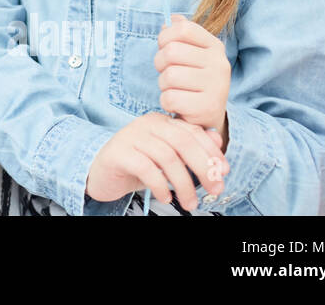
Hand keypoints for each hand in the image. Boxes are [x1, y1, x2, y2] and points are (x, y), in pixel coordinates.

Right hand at [85, 112, 229, 210]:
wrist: (101, 173)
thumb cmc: (137, 166)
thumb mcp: (167, 158)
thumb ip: (190, 147)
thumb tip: (217, 139)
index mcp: (160, 122)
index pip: (192, 131)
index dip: (211, 151)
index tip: (224, 172)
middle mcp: (146, 124)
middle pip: (183, 142)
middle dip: (203, 168)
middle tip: (215, 190)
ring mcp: (130, 136)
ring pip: (167, 157)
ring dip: (184, 184)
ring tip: (190, 203)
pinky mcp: (118, 153)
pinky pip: (146, 168)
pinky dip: (160, 185)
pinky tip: (165, 197)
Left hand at [155, 14, 230, 130]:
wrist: (210, 115)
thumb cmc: (194, 79)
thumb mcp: (191, 53)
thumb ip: (181, 34)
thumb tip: (172, 18)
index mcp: (214, 46)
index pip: (183, 29)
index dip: (165, 37)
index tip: (164, 47)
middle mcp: (219, 64)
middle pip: (171, 52)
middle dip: (160, 63)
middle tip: (167, 72)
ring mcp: (216, 86)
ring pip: (169, 76)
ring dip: (163, 84)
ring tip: (174, 88)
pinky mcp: (208, 108)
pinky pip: (170, 98)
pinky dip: (166, 101)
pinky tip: (177, 103)